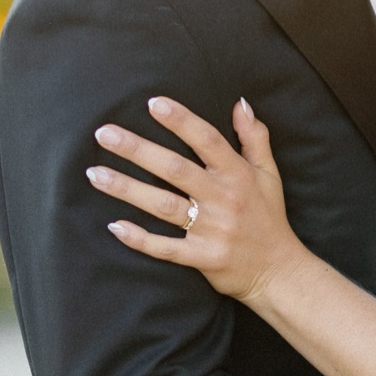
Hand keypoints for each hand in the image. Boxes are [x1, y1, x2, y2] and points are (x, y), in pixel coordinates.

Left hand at [87, 96, 298, 301]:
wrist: (279, 272)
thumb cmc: (269, 218)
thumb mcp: (268, 174)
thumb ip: (255, 137)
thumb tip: (240, 103)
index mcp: (239, 175)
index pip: (208, 140)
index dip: (181, 121)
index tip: (153, 104)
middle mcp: (224, 199)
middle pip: (175, 169)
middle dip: (137, 149)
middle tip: (104, 134)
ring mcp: (212, 230)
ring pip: (163, 206)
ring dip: (127, 189)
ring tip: (95, 174)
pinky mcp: (202, 257)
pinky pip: (166, 248)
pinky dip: (140, 239)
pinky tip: (115, 226)